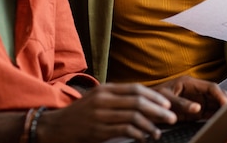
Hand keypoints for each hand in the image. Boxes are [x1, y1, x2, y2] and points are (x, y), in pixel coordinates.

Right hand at [39, 83, 175, 142]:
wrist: (55, 127)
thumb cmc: (80, 114)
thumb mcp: (98, 98)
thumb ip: (118, 97)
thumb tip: (145, 101)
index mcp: (106, 89)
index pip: (136, 89)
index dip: (154, 96)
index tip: (167, 103)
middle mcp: (103, 99)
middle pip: (138, 102)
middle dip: (158, 110)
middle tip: (171, 117)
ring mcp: (100, 115)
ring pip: (134, 117)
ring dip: (150, 125)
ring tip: (158, 132)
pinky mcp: (98, 131)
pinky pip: (124, 130)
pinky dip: (138, 134)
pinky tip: (143, 137)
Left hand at [152, 76, 226, 121]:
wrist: (144, 106)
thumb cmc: (153, 99)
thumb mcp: (166, 100)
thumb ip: (182, 104)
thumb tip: (198, 108)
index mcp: (189, 83)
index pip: (211, 87)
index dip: (221, 96)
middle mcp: (195, 90)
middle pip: (216, 95)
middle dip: (226, 101)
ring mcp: (196, 100)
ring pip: (214, 103)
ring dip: (222, 109)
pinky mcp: (194, 110)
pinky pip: (209, 112)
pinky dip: (216, 116)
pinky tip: (221, 120)